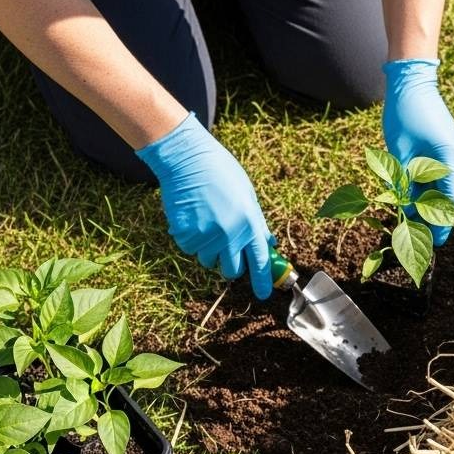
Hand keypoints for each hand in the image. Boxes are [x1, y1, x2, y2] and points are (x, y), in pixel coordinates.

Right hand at [137, 112, 272, 299]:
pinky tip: (192, 217)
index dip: (263, 281)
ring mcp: (207, 236)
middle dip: (230, 265)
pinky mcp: (186, 235)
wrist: (188, 159)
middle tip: (224, 251)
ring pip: (208, 260)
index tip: (264, 294)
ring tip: (205, 222)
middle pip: (232, 270)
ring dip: (208, 249)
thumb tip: (267, 243)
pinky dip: (190, 238)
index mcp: (249, 223)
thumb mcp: (247, 195)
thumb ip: (257, 222)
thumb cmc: (220, 172)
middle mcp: (230, 234)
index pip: (260, 261)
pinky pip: (190, 248)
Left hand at [382, 58, 453, 245]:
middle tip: (429, 234)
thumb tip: (404, 207)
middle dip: (445, 216)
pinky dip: (437, 187)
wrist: (412, 80)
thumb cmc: (403, 113)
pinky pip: (447, 174)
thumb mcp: (398, 151)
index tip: (436, 242)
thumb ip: (404, 179)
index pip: (450, 199)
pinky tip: (420, 195)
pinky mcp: (449, 146)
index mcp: (449, 157)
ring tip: (421, 218)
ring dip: (440, 202)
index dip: (442, 223)